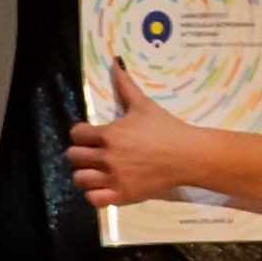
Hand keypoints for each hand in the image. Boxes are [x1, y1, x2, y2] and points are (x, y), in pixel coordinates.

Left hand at [66, 62, 216, 207]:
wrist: (188, 155)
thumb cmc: (166, 128)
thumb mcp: (143, 104)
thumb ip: (125, 85)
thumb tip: (115, 61)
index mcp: (108, 134)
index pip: (76, 134)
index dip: (80, 134)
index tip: (91, 135)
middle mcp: (107, 157)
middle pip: (73, 157)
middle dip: (81, 153)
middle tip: (94, 153)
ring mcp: (113, 178)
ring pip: (79, 179)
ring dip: (85, 174)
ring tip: (97, 171)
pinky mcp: (122, 195)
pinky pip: (94, 199)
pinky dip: (95, 194)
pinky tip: (104, 186)